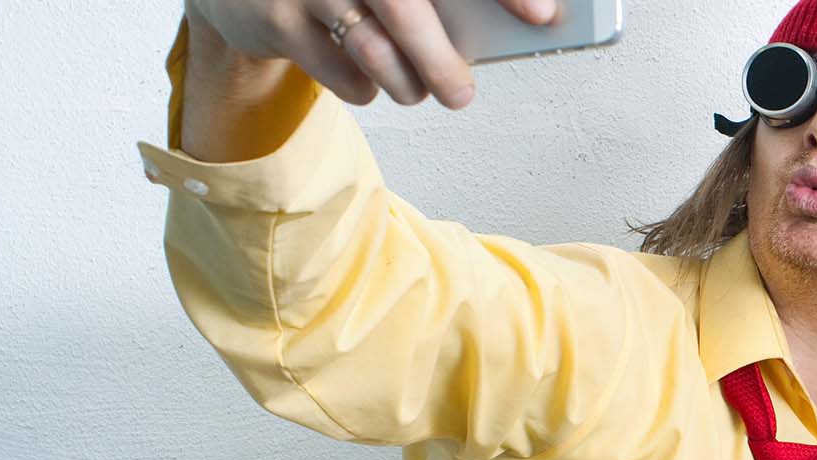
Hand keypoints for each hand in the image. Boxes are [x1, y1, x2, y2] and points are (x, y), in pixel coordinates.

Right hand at [183, 0, 561, 106]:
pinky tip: (366, 75)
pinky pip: (339, 73)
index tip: (542, 16)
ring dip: (406, 82)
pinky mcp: (274, 20)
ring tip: (417, 88)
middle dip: (442, 60)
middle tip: (461, 94)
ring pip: (372, 49)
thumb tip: (518, 19)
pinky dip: (365, 87)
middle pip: (405, 8)